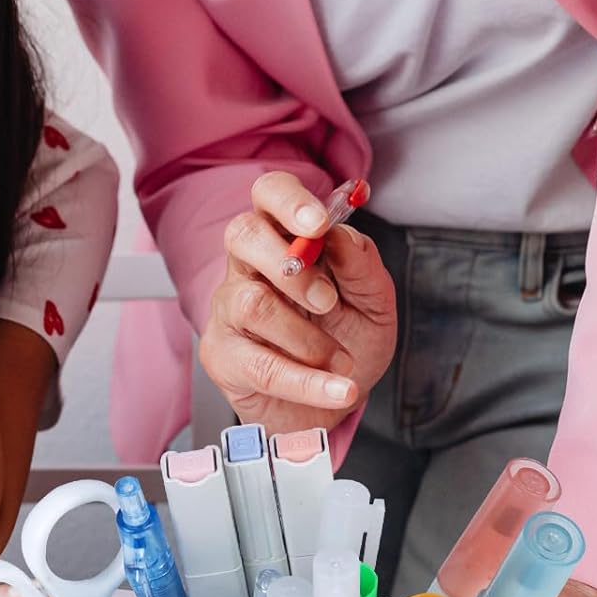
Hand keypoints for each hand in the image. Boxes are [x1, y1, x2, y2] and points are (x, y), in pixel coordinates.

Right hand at [199, 172, 396, 435]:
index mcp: (285, 240)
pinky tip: (336, 388)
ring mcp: (229, 310)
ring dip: (307, 336)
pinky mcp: (222, 355)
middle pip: (243, 234)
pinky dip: (306, 381)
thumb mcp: (373, 303)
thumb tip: (341, 235)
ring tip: (339, 360)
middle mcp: (249, 267)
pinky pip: (259, 364)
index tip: (319, 223)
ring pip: (252, 303)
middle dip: (289, 264)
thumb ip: (362, 267)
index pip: (270, 194)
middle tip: (328, 299)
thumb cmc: (347, 342)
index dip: (289, 200)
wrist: (332, 403)